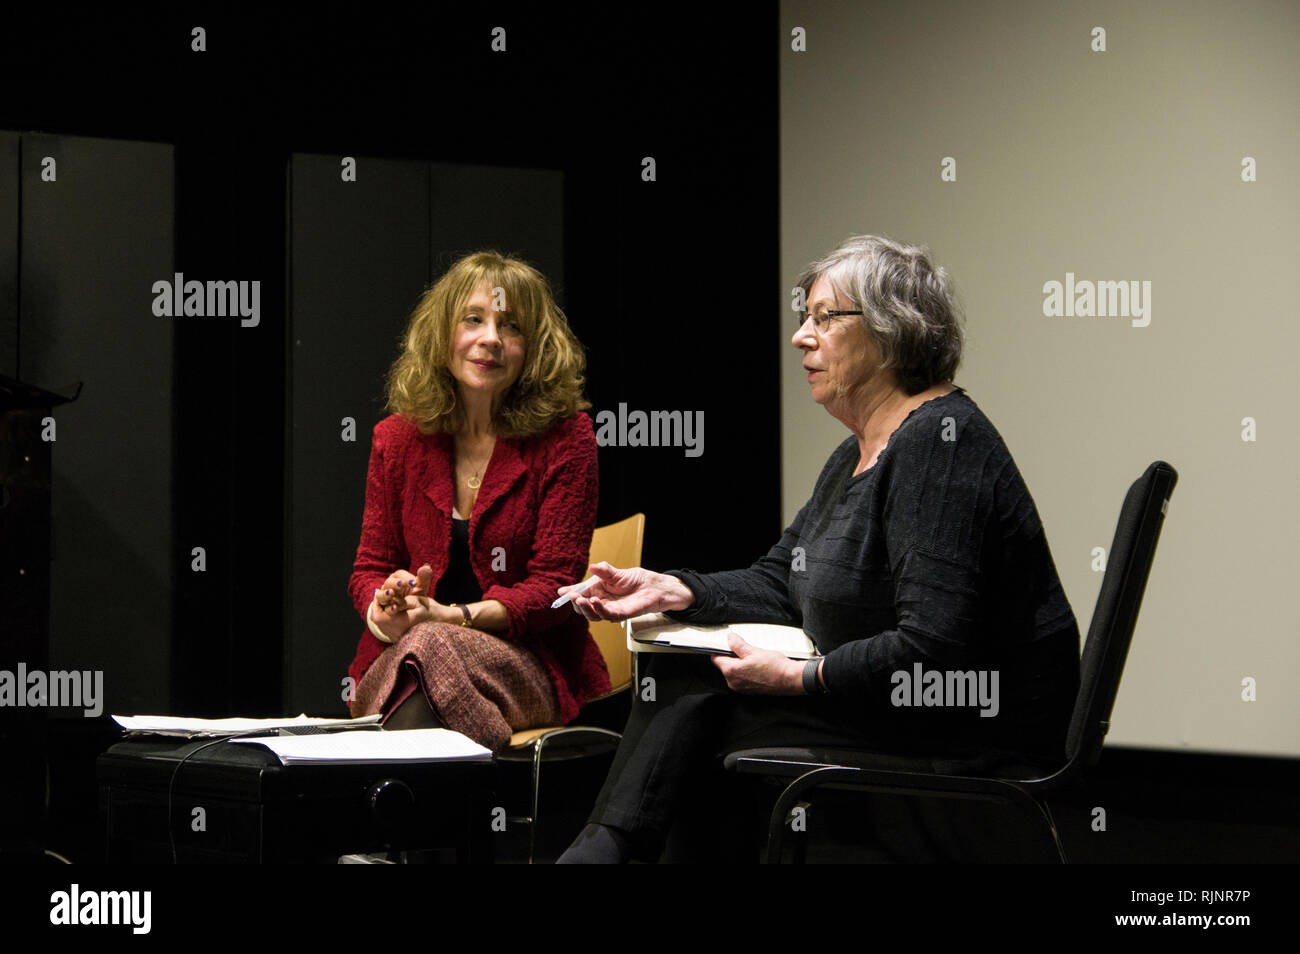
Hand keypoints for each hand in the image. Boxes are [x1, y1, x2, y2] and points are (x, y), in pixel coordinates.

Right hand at [374, 564, 433, 615]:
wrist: (413, 610)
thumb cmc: (415, 596)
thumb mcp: (421, 588)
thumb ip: (424, 579)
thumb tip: (427, 566)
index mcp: (398, 578)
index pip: (399, 574)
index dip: (406, 578)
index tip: (414, 583)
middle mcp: (388, 586)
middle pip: (389, 582)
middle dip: (395, 583)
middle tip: (402, 585)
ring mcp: (383, 597)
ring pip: (380, 594)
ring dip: (386, 594)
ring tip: (392, 594)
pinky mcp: (383, 608)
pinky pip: (382, 607)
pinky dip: (388, 607)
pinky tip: (395, 608)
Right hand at [561, 562, 693, 621]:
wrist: (654, 587)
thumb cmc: (636, 580)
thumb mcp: (617, 572)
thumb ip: (605, 571)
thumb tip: (592, 567)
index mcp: (597, 590)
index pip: (580, 593)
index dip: (570, 593)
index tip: (560, 592)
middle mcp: (601, 601)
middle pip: (583, 607)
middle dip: (575, 602)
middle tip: (572, 596)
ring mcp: (610, 609)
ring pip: (592, 614)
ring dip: (584, 607)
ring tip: (580, 599)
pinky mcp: (620, 614)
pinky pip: (607, 615)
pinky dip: (599, 610)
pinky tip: (595, 602)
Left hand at [712, 632, 805, 694]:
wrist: (790, 679)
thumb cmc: (774, 667)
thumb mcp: (753, 650)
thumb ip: (738, 645)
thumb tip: (730, 639)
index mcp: (731, 672)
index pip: (716, 658)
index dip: (720, 649)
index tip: (725, 644)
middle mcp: (733, 682)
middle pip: (725, 666)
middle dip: (732, 657)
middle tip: (745, 649)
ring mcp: (741, 688)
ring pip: (735, 672)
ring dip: (740, 664)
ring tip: (754, 658)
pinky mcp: (750, 691)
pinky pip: (743, 678)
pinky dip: (747, 672)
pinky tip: (758, 666)